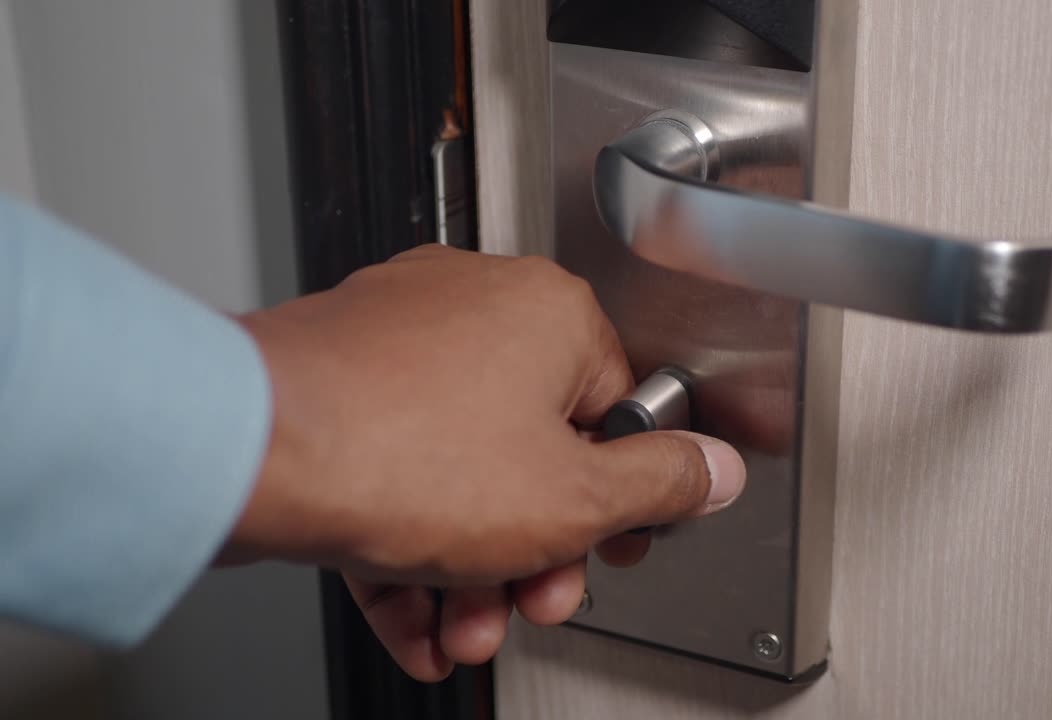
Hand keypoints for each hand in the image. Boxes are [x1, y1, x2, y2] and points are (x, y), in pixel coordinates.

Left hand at [224, 245, 745, 680]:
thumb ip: (659, 486)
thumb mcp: (572, 499)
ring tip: (459, 626)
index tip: (608, 544)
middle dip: (532, 552)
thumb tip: (713, 471)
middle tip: (528, 599)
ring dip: (469, 568)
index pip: (620, 414)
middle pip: (535, 451)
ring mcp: (400, 340)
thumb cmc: (401, 453)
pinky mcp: (341, 380)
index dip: (618, 501)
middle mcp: (478, 309)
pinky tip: (408, 616)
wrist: (247, 450)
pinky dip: (407, 544)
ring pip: (460, 470)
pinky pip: (397, 468)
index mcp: (552, 316)